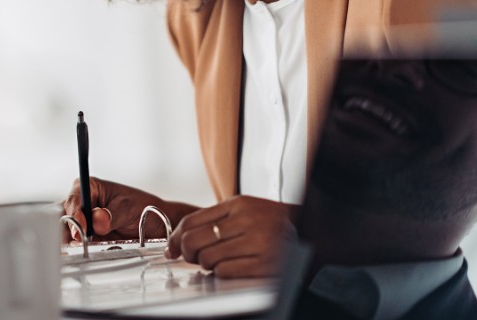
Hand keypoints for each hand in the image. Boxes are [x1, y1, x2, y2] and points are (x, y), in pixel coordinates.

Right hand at [61, 177, 183, 242]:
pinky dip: (81, 251)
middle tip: (77, 241)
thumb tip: (98, 219)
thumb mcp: (128, 208)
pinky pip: (78, 246)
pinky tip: (87, 253)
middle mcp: (82, 204)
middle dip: (68, 229)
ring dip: (73, 242)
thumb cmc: (142, 208)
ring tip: (83, 248)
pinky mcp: (87, 238)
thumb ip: (112, 215)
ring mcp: (83, 222)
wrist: (154, 224)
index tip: (80, 227)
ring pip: (68, 233)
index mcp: (90, 187)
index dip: (74, 213)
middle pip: (64, 216)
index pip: (74, 199)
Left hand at [165, 196, 295, 277]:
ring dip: (205, 264)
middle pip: (195, 240)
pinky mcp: (264, 264)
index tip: (171, 247)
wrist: (304, 229)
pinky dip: (221, 272)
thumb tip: (179, 237)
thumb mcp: (243, 209)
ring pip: (207, 259)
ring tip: (215, 261)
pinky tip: (228, 267)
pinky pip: (225, 272)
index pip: (192, 220)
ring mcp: (256, 243)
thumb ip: (214, 218)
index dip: (175, 237)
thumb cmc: (268, 221)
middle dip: (186, 252)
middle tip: (191, 257)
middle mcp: (247, 221)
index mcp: (238, 205)